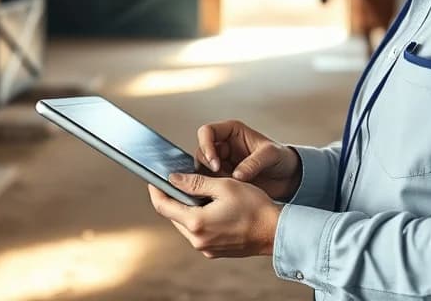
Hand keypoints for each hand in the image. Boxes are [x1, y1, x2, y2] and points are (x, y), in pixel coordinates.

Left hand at [147, 173, 279, 258]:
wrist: (276, 231)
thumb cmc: (254, 207)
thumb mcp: (224, 186)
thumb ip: (195, 182)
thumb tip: (173, 179)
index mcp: (197, 222)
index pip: (163, 206)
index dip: (156, 191)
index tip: (154, 180)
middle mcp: (198, 240)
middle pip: (173, 216)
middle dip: (173, 199)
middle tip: (178, 182)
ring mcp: (206, 248)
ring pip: (185, 225)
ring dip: (186, 209)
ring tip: (197, 193)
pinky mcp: (215, 251)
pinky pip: (198, 233)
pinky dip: (198, 219)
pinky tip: (209, 207)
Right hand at [195, 120, 300, 200]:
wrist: (289, 177)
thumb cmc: (282, 158)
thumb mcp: (271, 155)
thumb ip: (253, 163)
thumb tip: (236, 175)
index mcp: (232, 132)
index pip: (207, 132)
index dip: (206, 145)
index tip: (215, 162)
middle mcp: (224, 146)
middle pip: (201, 152)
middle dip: (208, 166)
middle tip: (220, 176)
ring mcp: (223, 163)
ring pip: (203, 169)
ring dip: (210, 178)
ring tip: (227, 185)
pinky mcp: (225, 178)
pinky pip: (211, 182)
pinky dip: (214, 188)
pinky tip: (226, 193)